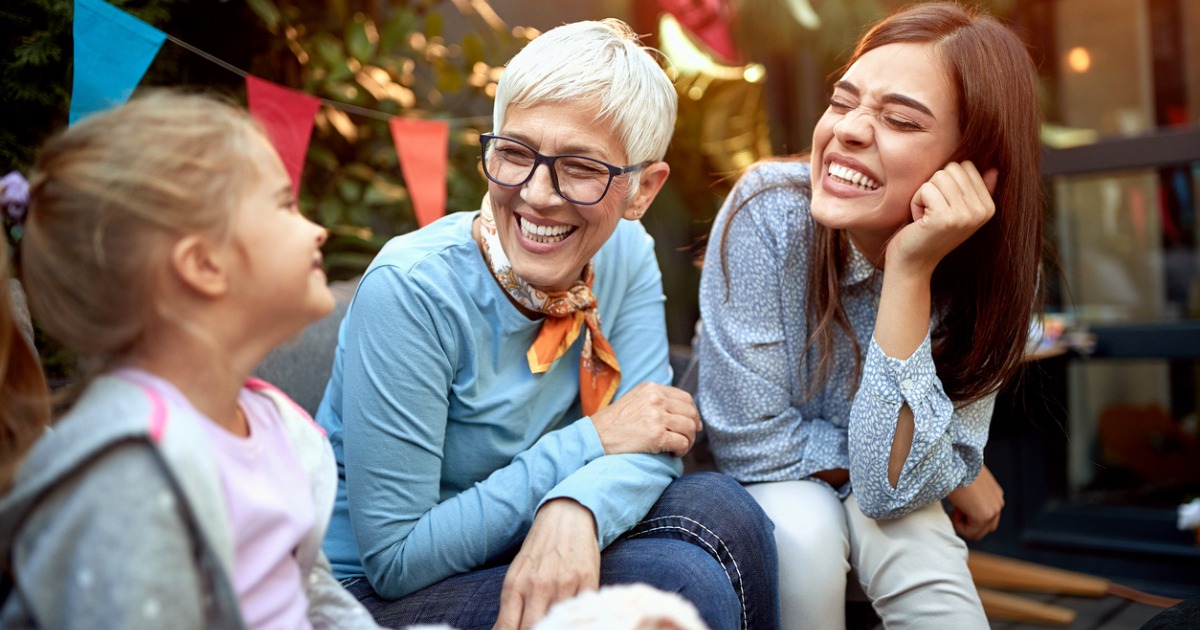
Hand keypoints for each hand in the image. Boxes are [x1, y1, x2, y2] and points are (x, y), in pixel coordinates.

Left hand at [495, 499, 600, 629]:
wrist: (566, 516)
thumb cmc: (539, 550)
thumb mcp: (517, 574)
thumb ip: (510, 606)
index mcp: (515, 585)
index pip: (508, 629)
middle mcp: (538, 586)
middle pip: (533, 629)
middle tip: (536, 627)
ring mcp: (564, 585)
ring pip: (558, 624)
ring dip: (556, 626)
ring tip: (554, 623)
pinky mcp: (587, 581)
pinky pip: (581, 612)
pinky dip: (575, 620)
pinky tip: (571, 618)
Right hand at [589, 382, 700, 456]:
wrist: (595, 437)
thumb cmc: (613, 424)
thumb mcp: (634, 401)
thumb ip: (657, 401)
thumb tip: (686, 414)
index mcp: (651, 389)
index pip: (685, 398)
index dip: (693, 413)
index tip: (693, 425)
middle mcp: (656, 399)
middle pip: (690, 413)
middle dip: (692, 429)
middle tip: (686, 440)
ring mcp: (656, 416)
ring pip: (689, 429)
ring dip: (687, 441)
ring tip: (676, 448)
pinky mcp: (656, 435)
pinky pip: (682, 443)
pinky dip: (681, 451)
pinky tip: (671, 454)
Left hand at [887, 161, 998, 274]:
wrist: (913, 263)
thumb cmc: (931, 233)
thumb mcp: (958, 211)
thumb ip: (976, 190)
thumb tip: (994, 168)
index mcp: (988, 207)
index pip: (966, 166)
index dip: (946, 182)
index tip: (942, 205)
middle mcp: (981, 211)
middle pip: (952, 169)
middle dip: (934, 186)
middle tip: (932, 211)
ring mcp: (965, 215)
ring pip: (939, 176)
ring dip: (924, 194)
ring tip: (926, 216)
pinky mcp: (945, 218)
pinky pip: (926, 188)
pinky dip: (915, 202)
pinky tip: (920, 221)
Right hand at [947, 465, 1003, 539]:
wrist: (954, 460)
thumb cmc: (956, 467)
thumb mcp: (969, 480)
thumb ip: (973, 494)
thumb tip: (963, 502)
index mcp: (995, 495)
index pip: (986, 519)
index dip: (968, 515)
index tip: (959, 501)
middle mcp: (998, 503)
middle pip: (984, 529)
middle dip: (968, 523)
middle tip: (958, 505)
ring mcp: (993, 511)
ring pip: (976, 533)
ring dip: (963, 523)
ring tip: (958, 505)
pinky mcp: (985, 516)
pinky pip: (969, 532)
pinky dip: (958, 523)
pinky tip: (957, 506)